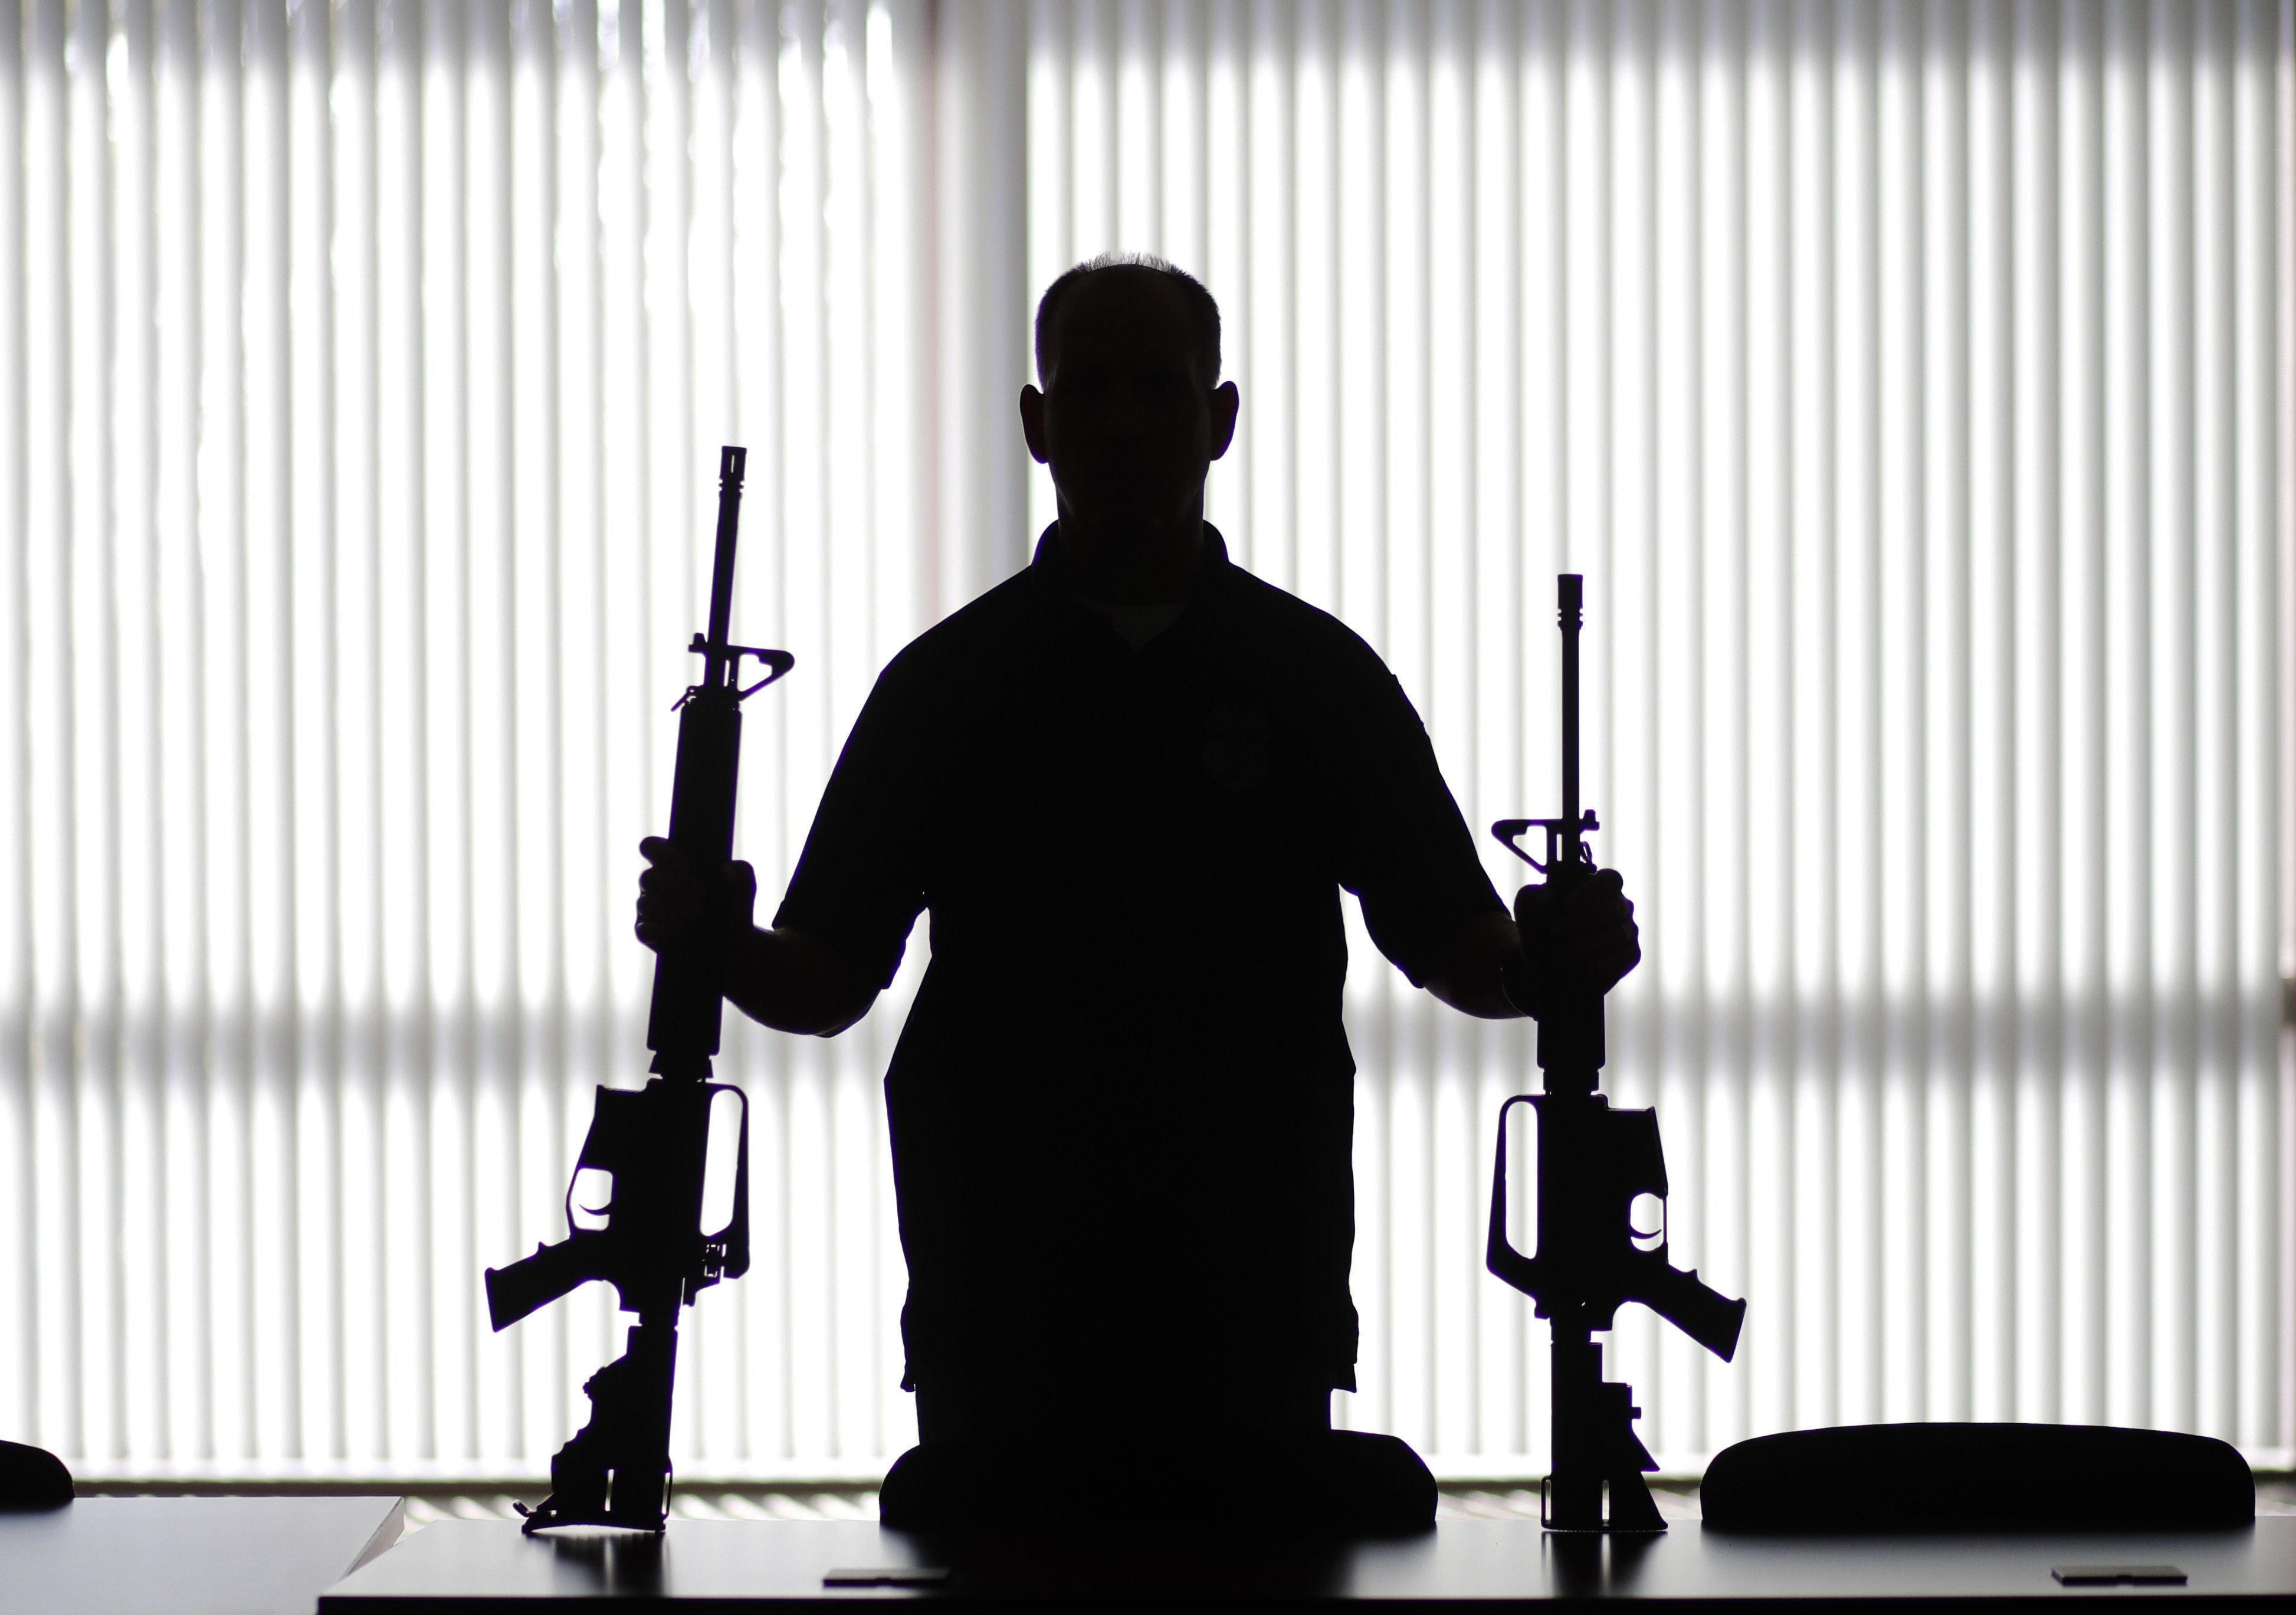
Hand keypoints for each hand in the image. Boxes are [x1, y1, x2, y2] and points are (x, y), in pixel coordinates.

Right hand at [634, 836, 756, 954]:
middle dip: (674, 885)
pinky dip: (663, 929)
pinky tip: (683, 929)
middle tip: (702, 892)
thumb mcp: (743, 889)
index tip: (686, 865)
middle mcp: (656, 885)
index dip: (661, 851)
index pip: (650, 847)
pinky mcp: (649, 934)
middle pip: (646, 878)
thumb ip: (742, 874)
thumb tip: (727, 868)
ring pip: (645, 904)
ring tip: (699, 913)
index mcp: (671, 865)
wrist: (735, 943)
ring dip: (672, 908)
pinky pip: (644, 930)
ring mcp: (650, 910)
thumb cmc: (732, 908)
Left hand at [1511, 867, 1639, 1008]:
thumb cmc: (1538, 928)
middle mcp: (1618, 905)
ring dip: (1585, 946)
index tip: (1568, 903)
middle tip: (1554, 933)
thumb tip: (1552, 896)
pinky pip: (1622, 958)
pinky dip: (1596, 964)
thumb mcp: (1528, 910)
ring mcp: (1627, 930)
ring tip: (1558, 955)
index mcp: (1598, 886)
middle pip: (1615, 907)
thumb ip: (1536, 897)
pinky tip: (1574, 967)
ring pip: (1618, 934)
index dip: (1592, 890)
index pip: (1611, 879)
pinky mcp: (1629, 955)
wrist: (1541, 966)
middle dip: (1582, 922)